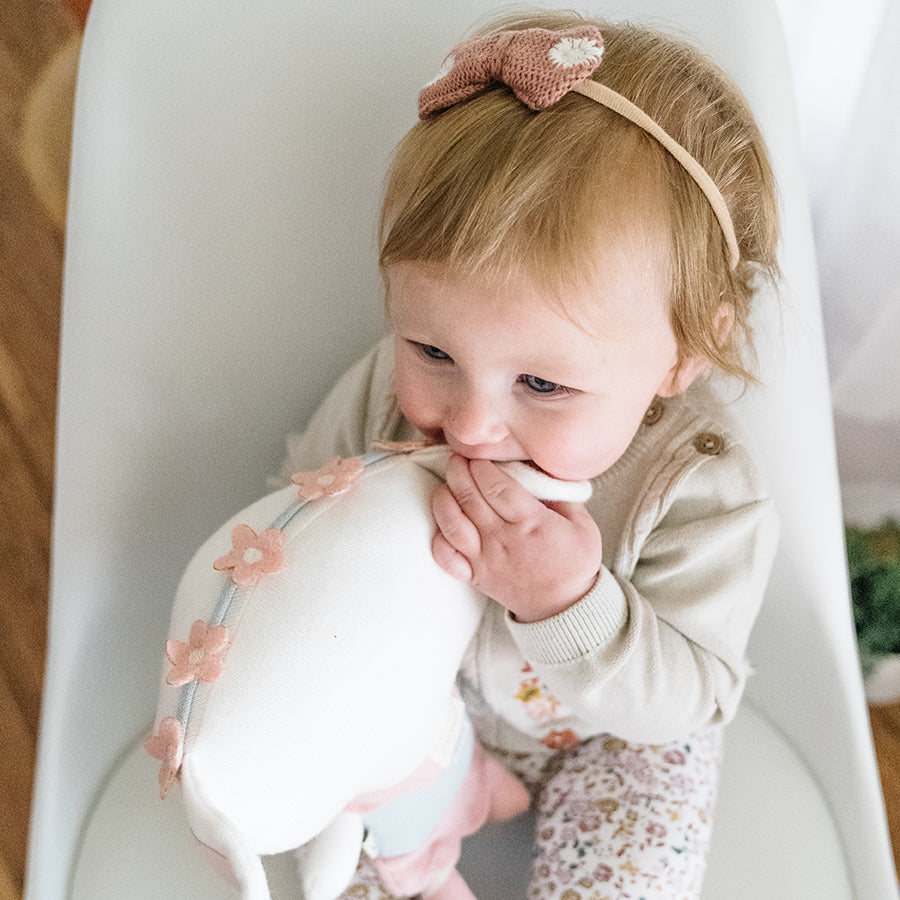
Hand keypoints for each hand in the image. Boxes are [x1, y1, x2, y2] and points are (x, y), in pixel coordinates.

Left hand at [431, 454, 601, 621]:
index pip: (498, 488)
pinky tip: (442, 522)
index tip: (480, 454)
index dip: (483, 467)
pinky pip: (446, 557)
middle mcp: (503, 540)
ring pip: (453, 524)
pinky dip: (438, 538)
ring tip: (446, 483)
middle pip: (471, 499)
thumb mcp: (583, 525)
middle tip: (458, 457)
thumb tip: (541, 470)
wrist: (563, 607)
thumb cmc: (574, 563)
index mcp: (532, 525)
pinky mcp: (474, 575)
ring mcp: (485, 559)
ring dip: (444, 499)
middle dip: (459, 472)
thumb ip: (563, 496)